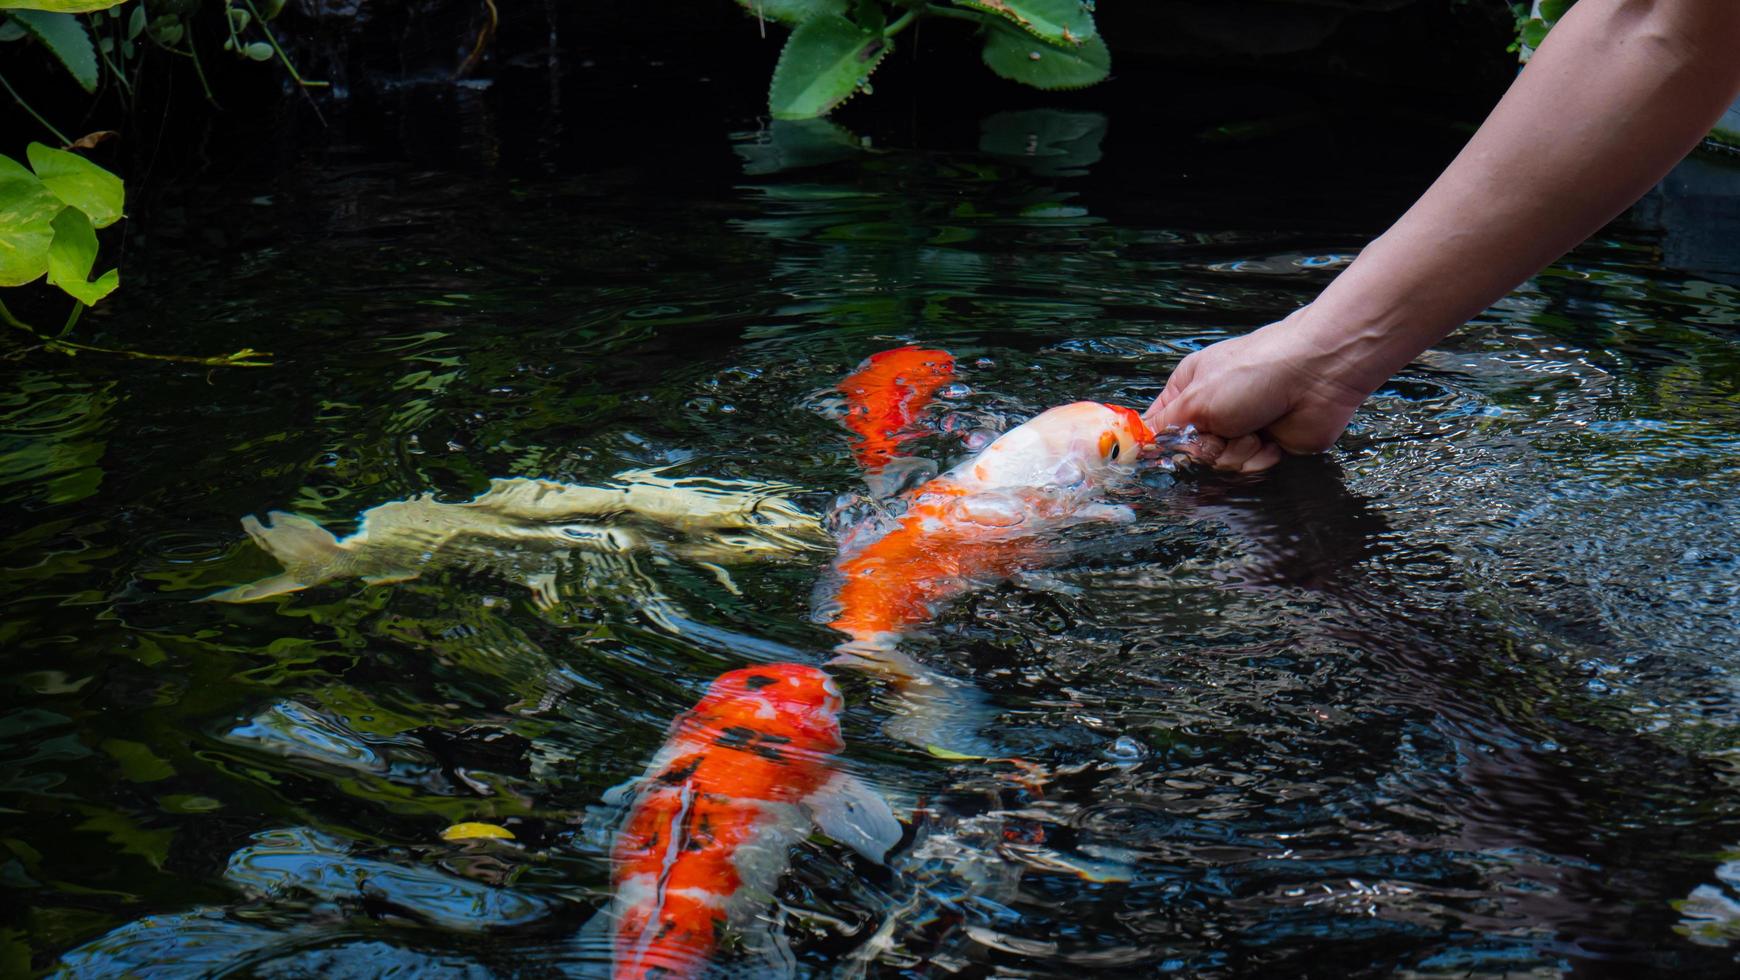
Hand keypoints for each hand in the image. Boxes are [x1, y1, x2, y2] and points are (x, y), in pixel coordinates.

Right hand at [1144, 309, 1371, 472]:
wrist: (1317, 376)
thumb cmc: (1255, 372)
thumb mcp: (1197, 398)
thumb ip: (1164, 427)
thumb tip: (1137, 446)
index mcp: (1189, 390)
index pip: (1159, 428)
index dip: (1159, 445)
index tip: (1160, 456)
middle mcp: (1213, 412)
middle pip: (1189, 455)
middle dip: (1206, 449)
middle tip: (1221, 430)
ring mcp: (1240, 431)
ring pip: (1220, 467)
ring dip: (1237, 453)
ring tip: (1254, 429)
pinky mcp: (1266, 449)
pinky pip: (1249, 471)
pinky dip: (1260, 458)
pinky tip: (1271, 439)